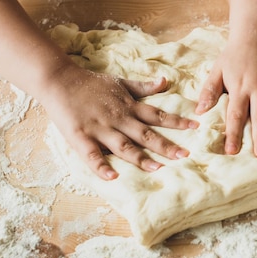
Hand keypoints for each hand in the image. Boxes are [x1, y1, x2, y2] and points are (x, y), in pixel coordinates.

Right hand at [42, 63, 197, 179]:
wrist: (60, 80)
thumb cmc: (91, 84)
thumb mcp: (120, 82)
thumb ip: (143, 87)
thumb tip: (165, 81)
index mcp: (128, 107)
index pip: (158, 115)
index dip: (177, 122)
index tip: (196, 127)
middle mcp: (118, 118)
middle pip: (145, 134)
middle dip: (165, 145)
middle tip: (184, 156)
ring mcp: (100, 128)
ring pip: (123, 146)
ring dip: (140, 158)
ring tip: (157, 169)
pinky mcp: (81, 137)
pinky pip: (92, 154)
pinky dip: (101, 166)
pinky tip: (112, 177)